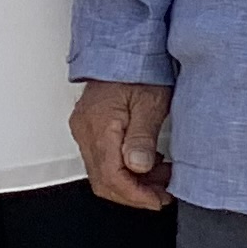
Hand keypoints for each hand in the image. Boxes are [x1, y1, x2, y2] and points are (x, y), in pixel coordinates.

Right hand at [71, 80, 173, 211]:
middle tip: (162, 192)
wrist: (122, 47)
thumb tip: (138, 167)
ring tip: (160, 175)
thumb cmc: (138, 68)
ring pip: (101, 173)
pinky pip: (101, 160)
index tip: (158, 200)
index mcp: (99, 126)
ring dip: (131, 182)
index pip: (111, 177)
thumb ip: (142, 136)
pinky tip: (144, 161)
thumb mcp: (150, 102)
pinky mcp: (89, 127)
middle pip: (103, 181)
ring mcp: (84, 128)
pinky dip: (123, 169)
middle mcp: (86, 130)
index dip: (136, 195)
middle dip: (134, 193)